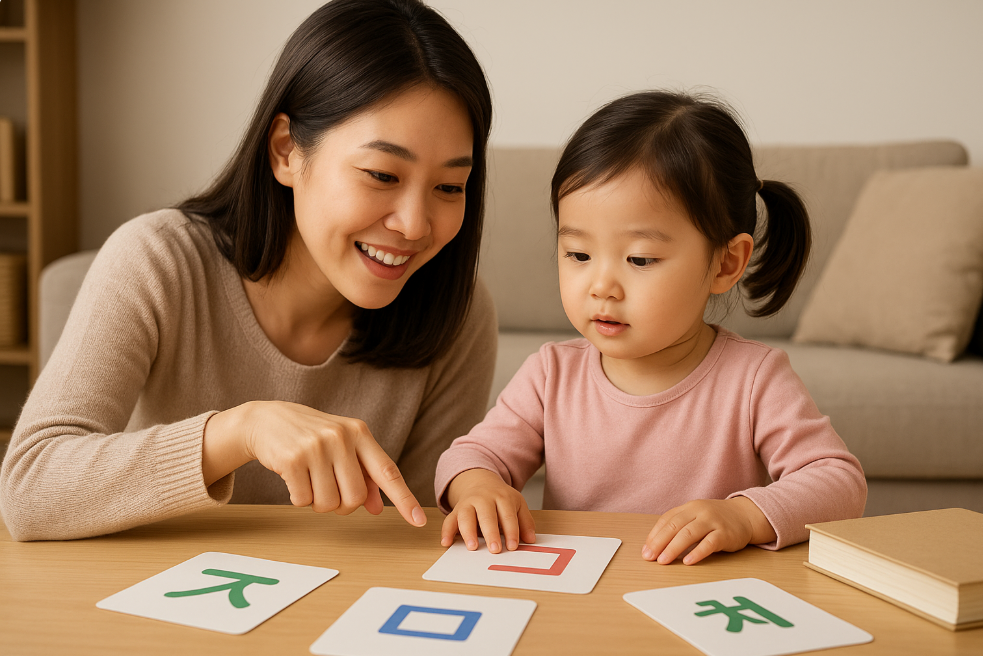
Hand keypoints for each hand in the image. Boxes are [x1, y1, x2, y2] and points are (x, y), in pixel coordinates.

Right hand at [202, 401, 425, 526]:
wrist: (267, 419)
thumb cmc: (311, 436)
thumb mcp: (343, 446)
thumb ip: (363, 474)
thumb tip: (378, 507)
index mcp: (360, 433)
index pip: (387, 471)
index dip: (404, 498)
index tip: (418, 521)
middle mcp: (341, 437)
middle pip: (355, 497)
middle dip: (342, 505)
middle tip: (329, 490)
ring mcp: (316, 447)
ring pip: (328, 503)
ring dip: (318, 502)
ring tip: (310, 480)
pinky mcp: (292, 459)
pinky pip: (303, 501)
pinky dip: (299, 498)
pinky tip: (294, 478)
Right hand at [440, 468, 535, 552]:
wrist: (481, 482)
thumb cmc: (501, 499)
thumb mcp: (517, 504)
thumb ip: (525, 522)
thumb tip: (531, 539)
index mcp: (502, 497)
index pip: (507, 515)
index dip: (511, 531)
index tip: (513, 546)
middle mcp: (483, 499)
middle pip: (487, 515)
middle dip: (491, 532)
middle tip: (495, 549)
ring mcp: (468, 503)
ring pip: (466, 515)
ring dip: (468, 531)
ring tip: (472, 547)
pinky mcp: (456, 510)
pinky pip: (449, 520)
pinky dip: (446, 531)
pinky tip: (446, 542)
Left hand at [641, 497, 776, 564]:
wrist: (745, 515)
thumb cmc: (715, 519)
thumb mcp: (696, 516)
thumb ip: (679, 526)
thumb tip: (656, 545)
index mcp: (689, 507)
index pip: (667, 520)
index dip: (654, 535)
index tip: (645, 550)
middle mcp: (699, 512)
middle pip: (675, 526)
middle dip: (659, 542)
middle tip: (649, 557)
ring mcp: (712, 522)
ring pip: (689, 534)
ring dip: (674, 548)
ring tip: (663, 561)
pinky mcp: (725, 534)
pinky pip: (709, 543)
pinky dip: (697, 552)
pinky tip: (688, 561)